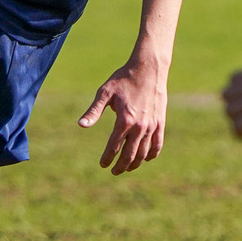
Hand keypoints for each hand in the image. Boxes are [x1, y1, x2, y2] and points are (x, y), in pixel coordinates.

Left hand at [79, 54, 167, 173]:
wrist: (148, 68)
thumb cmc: (123, 79)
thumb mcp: (105, 93)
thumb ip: (94, 111)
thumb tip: (81, 125)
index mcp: (124, 120)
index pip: (114, 146)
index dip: (107, 158)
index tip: (103, 164)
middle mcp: (139, 126)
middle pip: (130, 154)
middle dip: (121, 166)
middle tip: (114, 171)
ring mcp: (152, 126)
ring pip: (144, 152)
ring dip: (135, 163)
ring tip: (127, 168)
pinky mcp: (160, 122)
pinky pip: (157, 144)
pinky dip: (151, 154)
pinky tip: (145, 158)